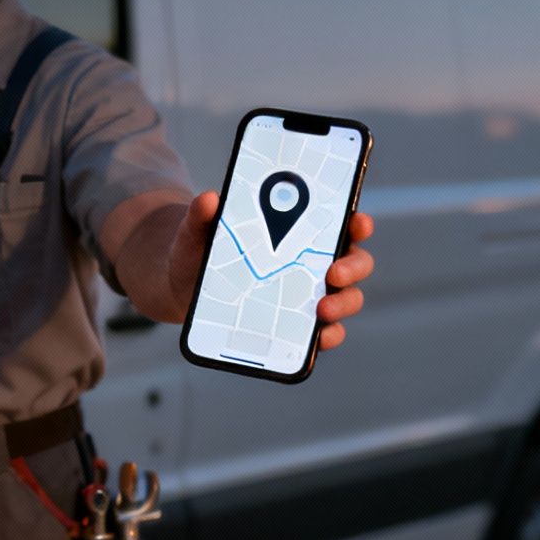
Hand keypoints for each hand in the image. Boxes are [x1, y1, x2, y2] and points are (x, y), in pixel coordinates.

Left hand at [167, 191, 374, 350]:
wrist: (182, 284)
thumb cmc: (200, 249)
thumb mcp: (196, 230)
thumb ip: (202, 215)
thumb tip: (209, 199)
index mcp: (301, 232)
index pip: (342, 223)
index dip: (357, 223)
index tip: (357, 222)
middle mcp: (314, 262)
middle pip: (354, 263)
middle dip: (352, 267)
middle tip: (334, 273)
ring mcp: (309, 294)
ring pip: (346, 299)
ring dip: (342, 304)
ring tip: (322, 310)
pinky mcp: (296, 325)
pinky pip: (324, 333)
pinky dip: (327, 336)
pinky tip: (317, 340)